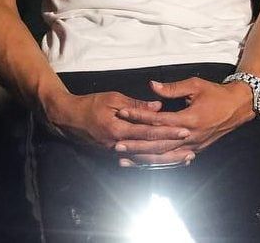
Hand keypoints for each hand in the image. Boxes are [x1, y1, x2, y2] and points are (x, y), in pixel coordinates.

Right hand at [40, 90, 193, 156]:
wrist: (69, 118)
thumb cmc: (90, 104)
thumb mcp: (112, 98)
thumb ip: (135, 105)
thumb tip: (158, 107)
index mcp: (120, 129)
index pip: (149, 132)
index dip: (168, 132)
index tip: (185, 129)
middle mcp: (120, 144)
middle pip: (151, 149)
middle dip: (172, 148)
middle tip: (191, 147)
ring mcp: (117, 152)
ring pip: (147, 159)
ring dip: (167, 159)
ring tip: (185, 158)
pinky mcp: (115, 154)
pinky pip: (138, 160)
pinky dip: (153, 161)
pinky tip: (166, 162)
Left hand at [114, 78, 254, 165]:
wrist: (237, 107)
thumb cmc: (215, 93)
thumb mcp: (195, 85)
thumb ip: (172, 88)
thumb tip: (152, 86)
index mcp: (189, 119)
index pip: (158, 120)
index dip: (139, 117)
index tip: (122, 114)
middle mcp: (189, 137)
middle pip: (158, 143)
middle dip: (136, 145)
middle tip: (117, 146)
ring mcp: (192, 147)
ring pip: (164, 156)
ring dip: (143, 159)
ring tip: (124, 160)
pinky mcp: (195, 151)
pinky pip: (173, 160)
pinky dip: (158, 163)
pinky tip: (144, 165)